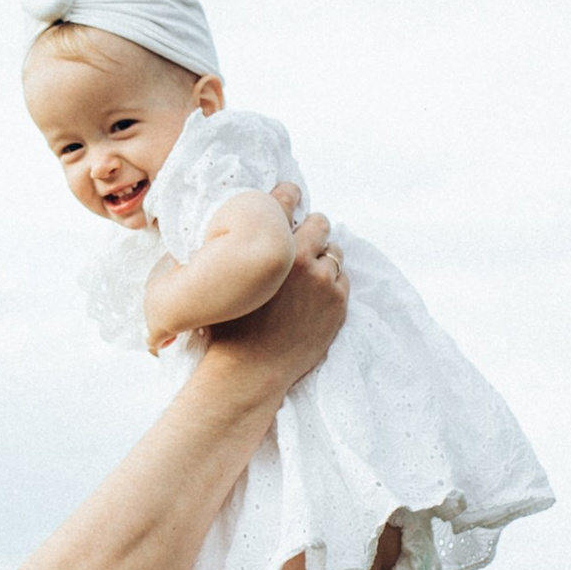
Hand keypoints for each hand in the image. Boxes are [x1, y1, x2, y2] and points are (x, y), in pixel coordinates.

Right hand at [206, 214, 344, 386]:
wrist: (250, 370)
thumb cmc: (229, 327)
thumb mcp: (227, 280)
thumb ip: (240, 252)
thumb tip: (238, 231)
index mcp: (273, 247)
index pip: (288, 203)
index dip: (288, 200)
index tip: (289, 199)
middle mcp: (303, 258)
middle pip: (320, 224)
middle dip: (311, 231)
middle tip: (301, 244)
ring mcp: (325, 282)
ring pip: (334, 252)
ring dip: (324, 258)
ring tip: (308, 274)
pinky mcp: (338, 304)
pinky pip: (343, 279)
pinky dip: (333, 282)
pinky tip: (315, 295)